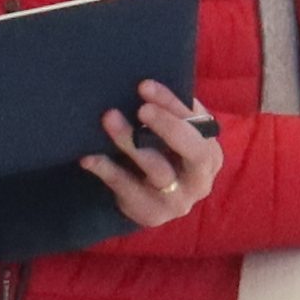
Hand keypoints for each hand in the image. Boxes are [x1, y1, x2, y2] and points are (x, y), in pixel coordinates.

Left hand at [84, 83, 230, 231]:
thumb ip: (173, 115)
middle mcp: (200, 180)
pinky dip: (107, 170)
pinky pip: (128, 190)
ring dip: (132, 142)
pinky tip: (89, 157)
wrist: (153, 202)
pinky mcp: (152, 214)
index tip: (144, 86)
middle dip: (168, 126)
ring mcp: (177, 201)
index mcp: (210, 154)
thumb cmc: (164, 158)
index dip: (172, 104)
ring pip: (157, 170)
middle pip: (192, 151)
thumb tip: (148, 84)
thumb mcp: (174, 138)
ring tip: (109, 119)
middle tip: (141, 108)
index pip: (198, 124)